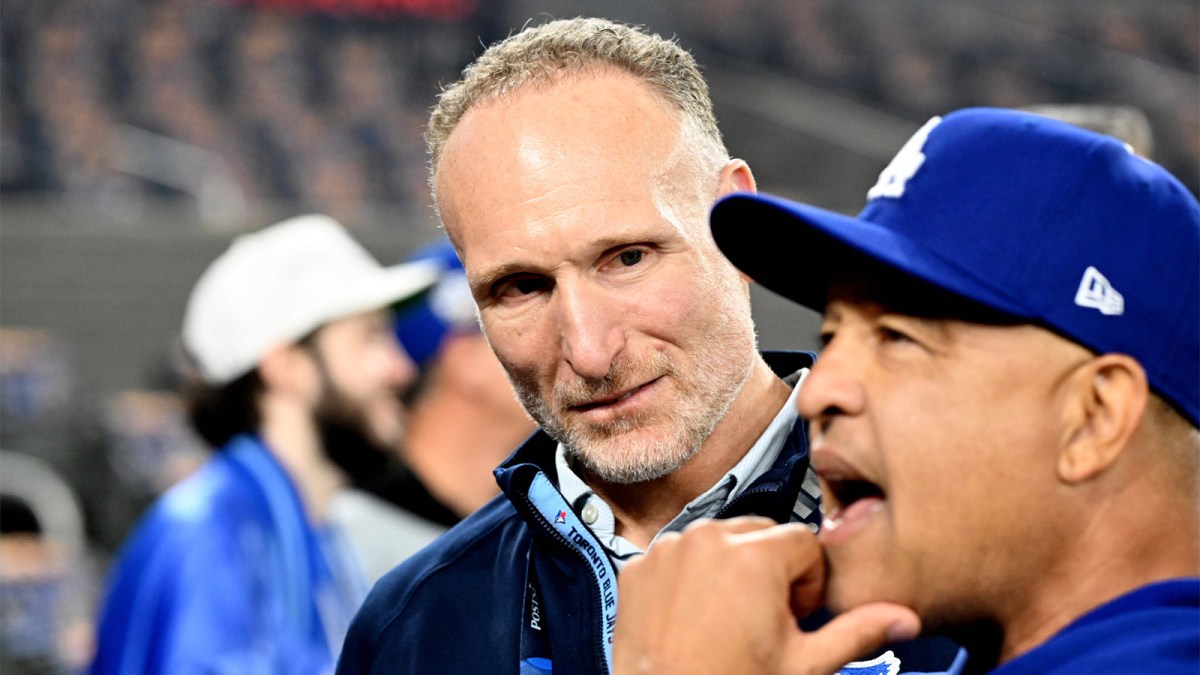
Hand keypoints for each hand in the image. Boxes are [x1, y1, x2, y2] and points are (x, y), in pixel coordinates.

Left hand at [612, 517, 919, 674]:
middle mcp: (708, 540)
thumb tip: (902, 618)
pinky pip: (678, 556)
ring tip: (729, 622)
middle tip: (765, 622)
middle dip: (771, 571)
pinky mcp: (639, 566)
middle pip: (762, 534)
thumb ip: (857, 632)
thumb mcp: (805, 666)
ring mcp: (669, 551)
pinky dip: (688, 578)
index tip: (796, 615)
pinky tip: (694, 618)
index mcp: (754, 554)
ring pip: (719, 541)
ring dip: (730, 570)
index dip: (808, 583)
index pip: (805, 541)